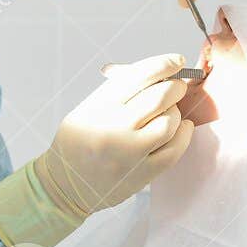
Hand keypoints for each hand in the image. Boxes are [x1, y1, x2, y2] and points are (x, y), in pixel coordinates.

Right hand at [37, 53, 195, 215]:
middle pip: (160, 97)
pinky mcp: (141, 174)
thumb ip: (118, 90)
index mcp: (98, 107)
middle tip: (176, 87)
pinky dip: (182, 134)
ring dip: (175, 112)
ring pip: (170, 122)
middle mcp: (113, 128)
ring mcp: (129, 153)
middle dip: (175, 87)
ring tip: (168, 113)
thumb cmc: (78, 142)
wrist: (64, 186)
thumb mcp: (87, 109)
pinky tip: (180, 128)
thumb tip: (157, 71)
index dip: (164, 64)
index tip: (176, 61)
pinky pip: (174, 149)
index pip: (140, 76)